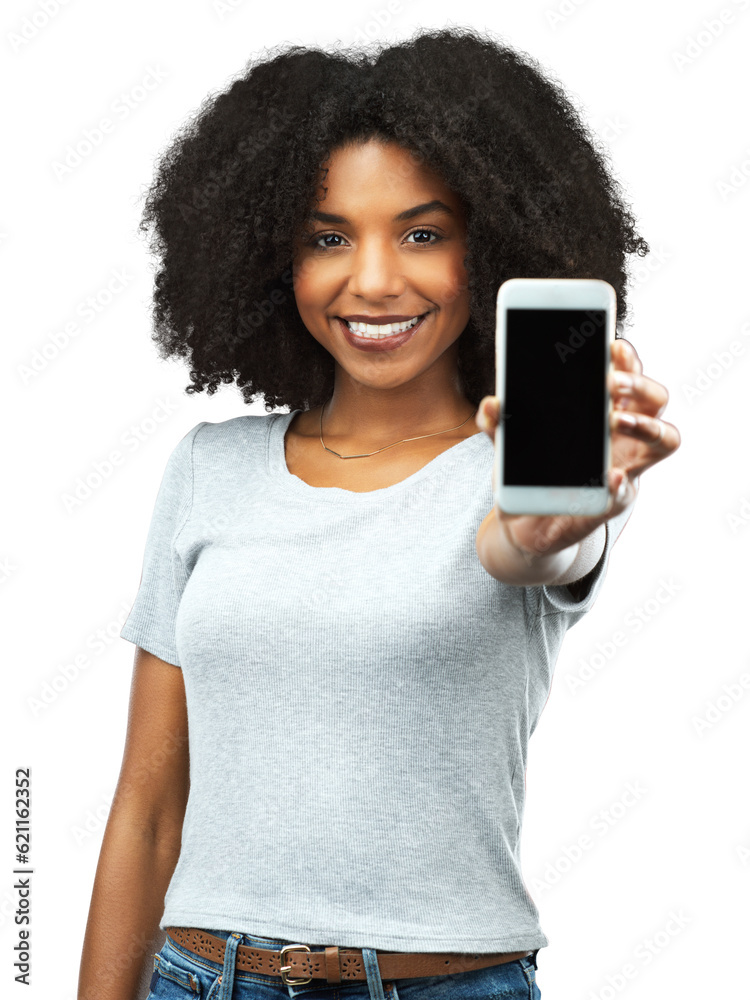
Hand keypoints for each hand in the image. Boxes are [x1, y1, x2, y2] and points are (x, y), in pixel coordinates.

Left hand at [475, 337, 680, 560]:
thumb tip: (492, 404)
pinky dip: (620, 484)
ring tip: (617, 420)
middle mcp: (623, 436)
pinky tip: (611, 477)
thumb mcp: (506, 442)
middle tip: (611, 382)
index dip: (628, 358)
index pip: (629, 375)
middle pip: (655, 399)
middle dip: (639, 384)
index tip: (613, 345)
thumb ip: (497, 422)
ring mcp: (623, 468)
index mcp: (603, 412)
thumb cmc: (525, 473)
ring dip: (647, 425)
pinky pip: (626, 492)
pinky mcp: (609, 502)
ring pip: (665, 439)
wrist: (521, 523)